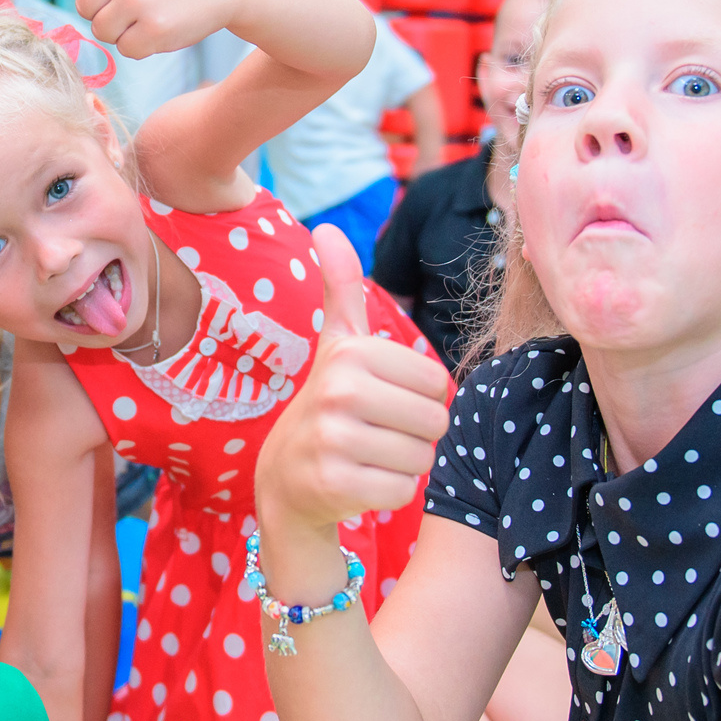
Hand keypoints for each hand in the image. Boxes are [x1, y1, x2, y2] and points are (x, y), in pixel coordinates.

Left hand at [73, 0, 248, 56]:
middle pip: (86, 10)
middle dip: (110, 15)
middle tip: (140, 6)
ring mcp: (138, 1)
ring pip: (103, 33)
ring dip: (126, 32)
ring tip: (152, 14)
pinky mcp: (155, 29)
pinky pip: (127, 50)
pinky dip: (145, 47)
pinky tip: (165, 27)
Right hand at [256, 225, 451, 532]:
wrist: (284, 478)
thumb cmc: (328, 404)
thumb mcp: (337, 345)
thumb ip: (341, 288)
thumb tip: (326, 228)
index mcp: (351, 353)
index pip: (436, 382)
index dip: (419, 397)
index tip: (384, 400)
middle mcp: (339, 392)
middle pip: (434, 421)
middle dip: (416, 434)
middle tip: (379, 432)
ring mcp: (334, 440)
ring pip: (422, 458)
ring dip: (404, 464)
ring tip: (370, 455)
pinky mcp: (335, 485)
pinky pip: (403, 491)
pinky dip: (389, 492)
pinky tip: (361, 481)